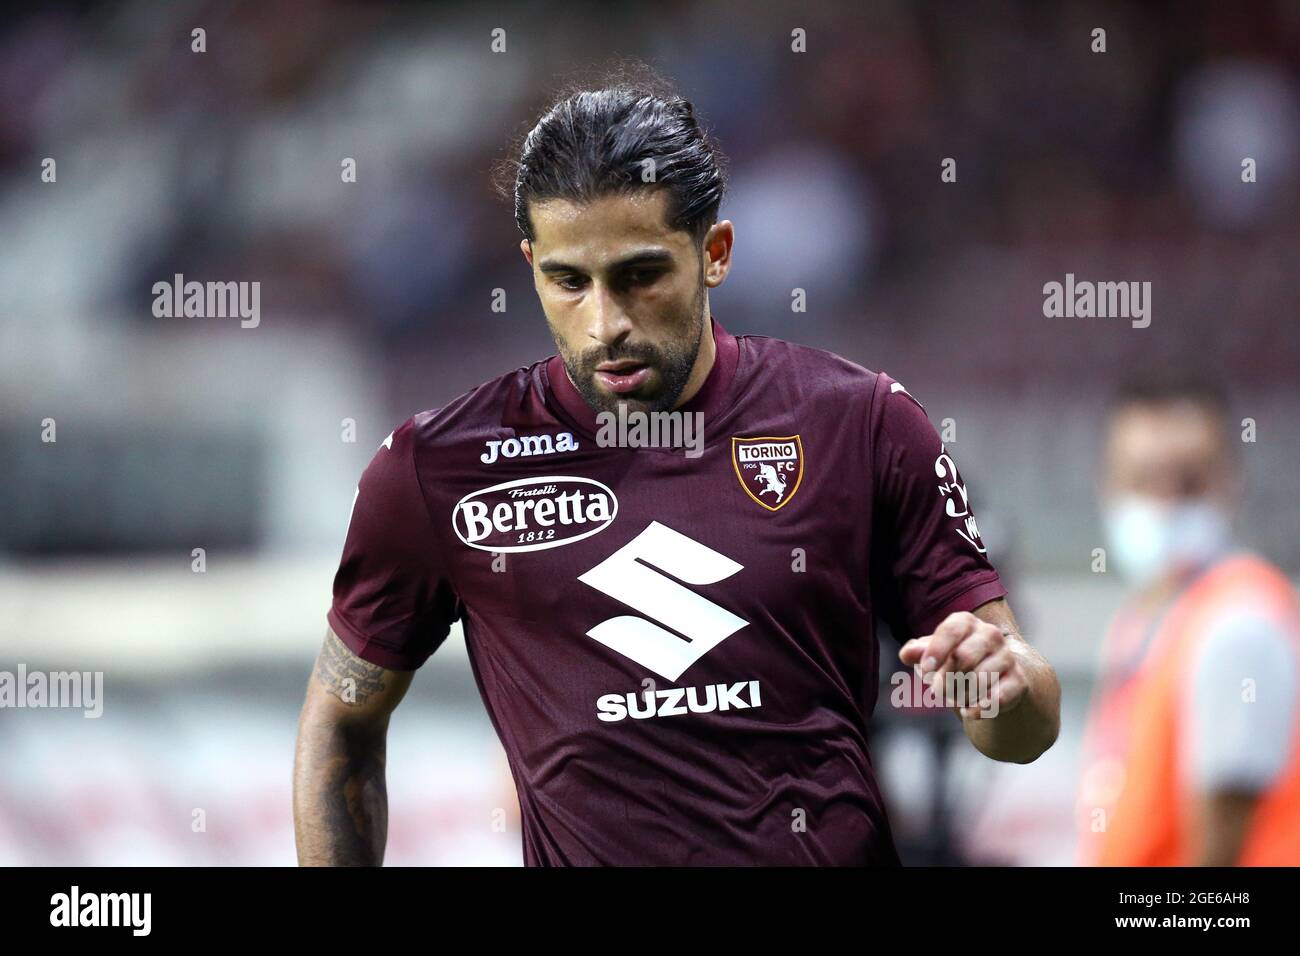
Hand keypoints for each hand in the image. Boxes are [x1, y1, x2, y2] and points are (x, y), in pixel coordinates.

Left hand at [898, 611, 1027, 717]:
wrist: (993, 674)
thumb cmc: (954, 659)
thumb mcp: (933, 653)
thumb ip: (917, 652)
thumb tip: (907, 654)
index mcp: (965, 622)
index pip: (951, 630)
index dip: (936, 651)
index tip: (924, 671)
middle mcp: (990, 634)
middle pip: (963, 658)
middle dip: (945, 681)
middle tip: (937, 692)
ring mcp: (1007, 656)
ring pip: (979, 680)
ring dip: (960, 696)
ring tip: (955, 698)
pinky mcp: (1018, 680)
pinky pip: (998, 698)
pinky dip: (978, 709)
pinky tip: (969, 711)